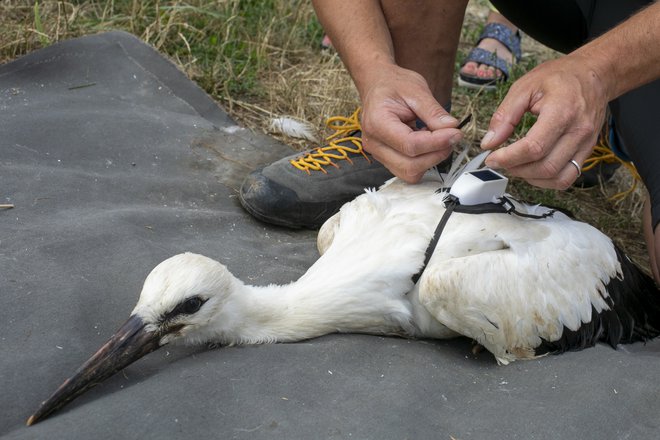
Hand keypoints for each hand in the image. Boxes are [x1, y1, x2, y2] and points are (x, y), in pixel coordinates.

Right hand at [359, 64, 462, 182]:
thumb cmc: (394, 84)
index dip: (437, 143)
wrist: (378, 85)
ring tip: (438, 138)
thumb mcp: (417, 90)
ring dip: (431, 160)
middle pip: (410, 166)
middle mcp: (374, 144)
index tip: (456, 133)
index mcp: (377, 123)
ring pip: (410, 173)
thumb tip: (452, 128)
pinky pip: (408, 170)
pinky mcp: (386, 159)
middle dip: (436, 154)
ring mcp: (378, 154)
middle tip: (452, 137)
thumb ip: (434, 112)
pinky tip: (428, 142)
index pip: (410, 145)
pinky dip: (424, 160)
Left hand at [481, 55, 608, 188]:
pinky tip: (532, 170)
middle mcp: (578, 131)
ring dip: (531, 178)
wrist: (594, 74)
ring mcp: (586, 143)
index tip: (491, 158)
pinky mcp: (587, 150)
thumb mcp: (525, 87)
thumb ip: (505, 116)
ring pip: (558, 177)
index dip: (508, 158)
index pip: (534, 147)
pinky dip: (547, 180)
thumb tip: (489, 142)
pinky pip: (568, 177)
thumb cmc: (561, 77)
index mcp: (562, 111)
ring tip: (515, 165)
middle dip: (516, 169)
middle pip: (546, 167)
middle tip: (500, 161)